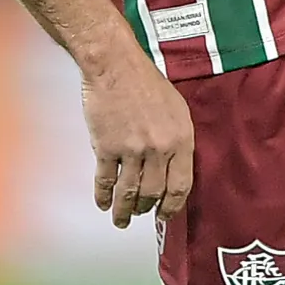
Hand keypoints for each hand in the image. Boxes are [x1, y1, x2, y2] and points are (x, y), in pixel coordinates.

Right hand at [86, 46, 195, 228]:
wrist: (115, 64)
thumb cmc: (145, 81)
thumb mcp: (177, 108)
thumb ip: (178, 138)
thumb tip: (174, 166)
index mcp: (181, 138)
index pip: (181, 184)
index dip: (173, 205)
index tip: (166, 215)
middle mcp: (159, 148)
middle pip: (154, 192)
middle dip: (147, 209)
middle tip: (141, 215)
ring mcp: (132, 150)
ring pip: (129, 192)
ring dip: (124, 210)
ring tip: (121, 220)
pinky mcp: (107, 148)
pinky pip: (106, 180)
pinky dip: (103, 195)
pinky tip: (103, 202)